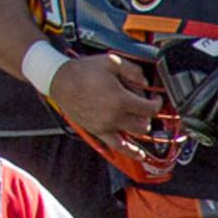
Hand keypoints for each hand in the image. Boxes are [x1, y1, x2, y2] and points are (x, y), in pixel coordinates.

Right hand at [54, 51, 175, 180]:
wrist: (60, 80)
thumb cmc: (84, 71)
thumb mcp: (112, 62)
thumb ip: (134, 71)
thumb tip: (146, 83)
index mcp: (120, 99)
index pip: (150, 109)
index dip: (157, 103)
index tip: (156, 99)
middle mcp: (114, 116)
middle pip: (144, 124)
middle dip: (148, 114)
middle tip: (143, 105)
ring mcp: (106, 126)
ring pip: (134, 136)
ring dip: (141, 128)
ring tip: (140, 119)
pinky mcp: (98, 131)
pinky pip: (118, 147)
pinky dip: (131, 152)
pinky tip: (140, 156)